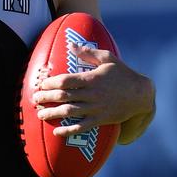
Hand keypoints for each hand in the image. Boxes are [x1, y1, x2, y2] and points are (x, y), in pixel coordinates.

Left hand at [31, 45, 154, 141]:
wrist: (141, 94)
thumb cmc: (123, 73)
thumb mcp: (107, 58)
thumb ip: (88, 52)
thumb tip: (71, 45)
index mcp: (91, 78)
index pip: (66, 80)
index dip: (51, 82)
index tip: (41, 84)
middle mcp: (91, 94)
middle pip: (64, 96)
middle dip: (47, 97)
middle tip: (35, 99)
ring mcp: (95, 108)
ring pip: (69, 112)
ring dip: (52, 113)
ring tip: (40, 114)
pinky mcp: (100, 120)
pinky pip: (81, 127)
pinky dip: (68, 130)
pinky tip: (56, 131)